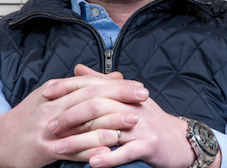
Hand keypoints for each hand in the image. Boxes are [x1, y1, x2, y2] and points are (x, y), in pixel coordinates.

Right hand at [0, 68, 147, 167]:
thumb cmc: (31, 117)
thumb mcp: (56, 95)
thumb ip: (86, 86)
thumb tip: (117, 77)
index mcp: (57, 90)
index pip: (92, 83)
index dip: (117, 85)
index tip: (139, 86)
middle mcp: (53, 104)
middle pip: (91, 97)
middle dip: (120, 96)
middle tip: (144, 97)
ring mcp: (48, 127)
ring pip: (83, 122)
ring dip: (110, 122)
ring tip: (133, 121)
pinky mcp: (44, 149)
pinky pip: (71, 150)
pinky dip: (90, 150)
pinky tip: (107, 152)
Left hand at [45, 65, 196, 167]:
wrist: (179, 140)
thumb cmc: (148, 120)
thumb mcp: (126, 98)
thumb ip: (101, 83)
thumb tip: (78, 67)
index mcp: (125, 93)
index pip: (94, 86)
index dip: (70, 89)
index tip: (47, 95)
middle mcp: (132, 105)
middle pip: (98, 107)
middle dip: (71, 116)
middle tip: (49, 127)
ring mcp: (142, 125)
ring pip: (107, 131)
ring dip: (81, 141)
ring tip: (59, 149)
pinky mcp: (149, 144)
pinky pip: (126, 151)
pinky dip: (109, 157)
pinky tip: (92, 163)